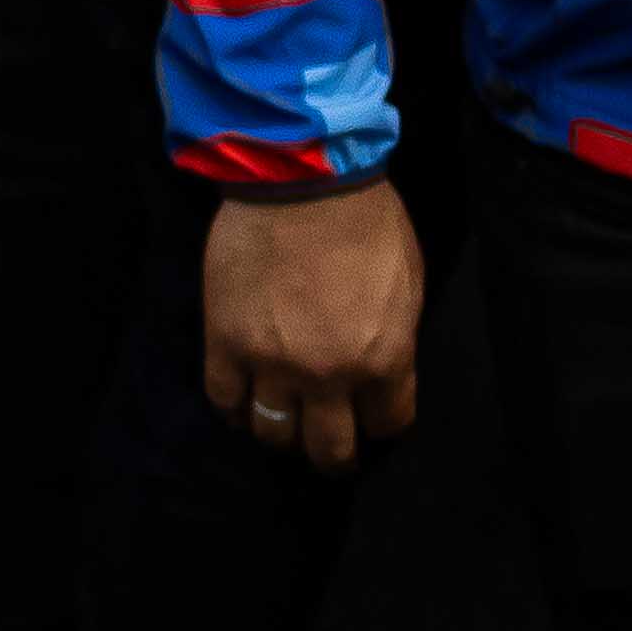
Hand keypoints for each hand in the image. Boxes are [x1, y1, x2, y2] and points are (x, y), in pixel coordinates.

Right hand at [200, 183, 419, 472]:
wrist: (299, 177)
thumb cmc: (364, 220)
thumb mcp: (408, 285)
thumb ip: (394, 338)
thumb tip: (379, 368)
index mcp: (385, 359)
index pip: (388, 425)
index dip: (380, 423)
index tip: (370, 415)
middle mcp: (329, 375)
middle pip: (329, 449)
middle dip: (332, 453)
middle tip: (326, 443)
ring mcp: (272, 361)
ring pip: (273, 432)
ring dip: (279, 432)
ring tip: (279, 418)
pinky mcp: (225, 339)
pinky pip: (223, 398)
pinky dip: (233, 407)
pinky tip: (241, 397)